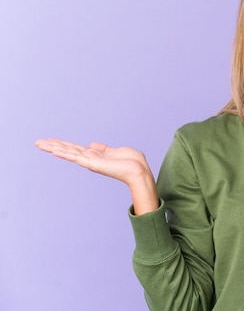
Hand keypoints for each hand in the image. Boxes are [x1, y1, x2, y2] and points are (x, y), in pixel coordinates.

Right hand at [35, 138, 158, 214]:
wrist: (139, 170)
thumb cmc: (132, 162)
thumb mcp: (115, 151)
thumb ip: (102, 148)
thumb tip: (92, 144)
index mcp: (95, 155)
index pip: (75, 149)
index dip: (63, 144)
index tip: (51, 140)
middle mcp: (90, 159)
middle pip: (67, 150)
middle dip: (53, 146)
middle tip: (37, 142)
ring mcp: (90, 161)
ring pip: (68, 153)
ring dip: (53, 148)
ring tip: (39, 144)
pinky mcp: (92, 163)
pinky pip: (75, 157)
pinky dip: (64, 153)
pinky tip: (53, 150)